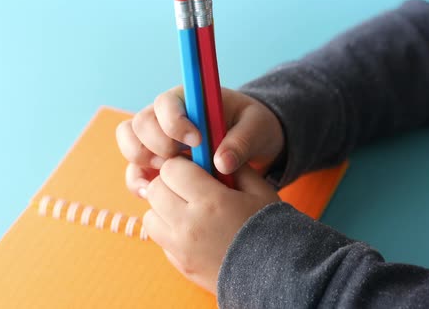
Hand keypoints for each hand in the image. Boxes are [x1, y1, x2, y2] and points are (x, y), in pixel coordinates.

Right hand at [116, 86, 283, 197]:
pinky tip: (153, 194)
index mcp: (187, 99)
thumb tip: (222, 164)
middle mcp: (163, 116)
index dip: (174, 123)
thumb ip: (242, 140)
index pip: (165, 104)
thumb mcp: (257, 127)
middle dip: (156, 146)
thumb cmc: (252, 127)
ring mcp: (155, 139)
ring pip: (130, 144)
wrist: (248, 143)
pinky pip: (134, 170)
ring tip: (169, 176)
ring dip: (142, 163)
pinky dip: (139, 183)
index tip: (197, 142)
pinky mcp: (153, 162)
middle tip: (182, 161)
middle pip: (139, 124)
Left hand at [142, 156, 279, 293]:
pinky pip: (159, 239)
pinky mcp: (179, 264)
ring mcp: (181, 247)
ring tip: (186, 209)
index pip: (172, 169)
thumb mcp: (259, 190)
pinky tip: (190, 229)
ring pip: (150, 215)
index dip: (182, 165)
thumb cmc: (271, 228)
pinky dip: (168, 230)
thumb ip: (234, 167)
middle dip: (168, 183)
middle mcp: (189, 224)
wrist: (278, 275)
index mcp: (211, 201)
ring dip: (163, 208)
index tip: (192, 169)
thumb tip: (213, 154)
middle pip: (155, 189)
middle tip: (187, 187)